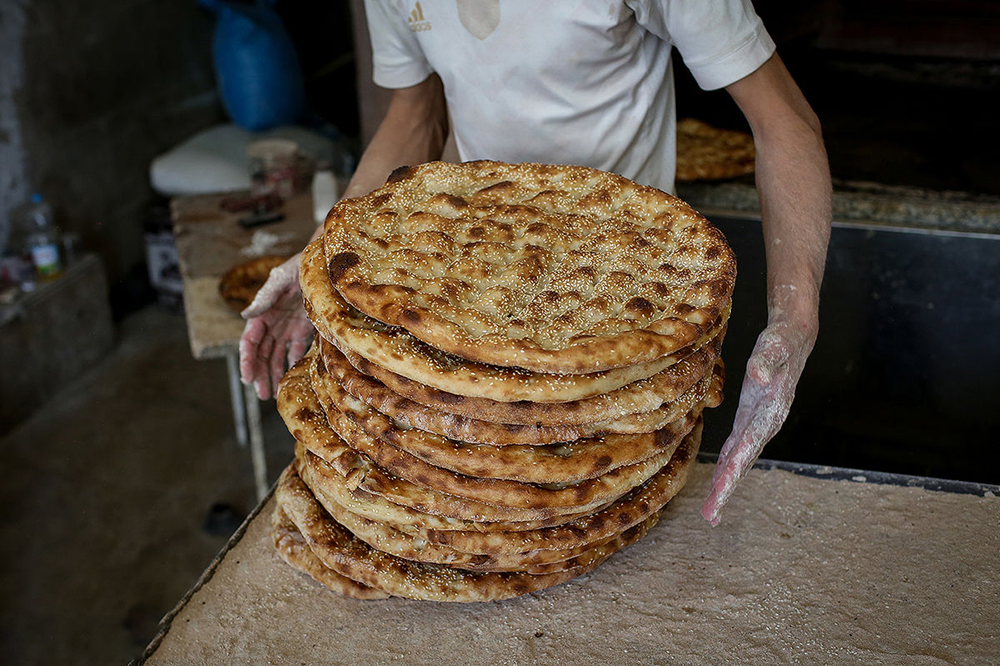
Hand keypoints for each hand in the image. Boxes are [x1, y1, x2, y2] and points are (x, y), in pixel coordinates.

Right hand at [238, 253, 313, 399]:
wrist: (320, 265)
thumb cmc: (297, 267)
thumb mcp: (280, 279)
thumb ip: (265, 298)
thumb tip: (245, 315)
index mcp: (262, 313)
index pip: (250, 341)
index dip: (247, 360)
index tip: (246, 378)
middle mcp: (272, 324)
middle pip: (262, 354)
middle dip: (260, 374)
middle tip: (261, 394)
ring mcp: (286, 328)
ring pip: (276, 356)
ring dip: (273, 374)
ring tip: (273, 394)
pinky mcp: (302, 330)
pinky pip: (296, 351)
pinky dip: (292, 364)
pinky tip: (292, 378)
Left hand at [702, 308, 817, 524]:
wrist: (794, 338)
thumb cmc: (782, 342)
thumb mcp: (773, 347)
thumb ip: (766, 362)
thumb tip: (759, 376)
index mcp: (769, 413)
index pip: (747, 448)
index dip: (733, 470)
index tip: (720, 491)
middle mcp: (765, 424)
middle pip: (743, 463)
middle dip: (727, 490)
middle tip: (710, 516)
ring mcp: (759, 423)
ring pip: (740, 460)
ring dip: (726, 484)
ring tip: (711, 510)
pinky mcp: (751, 417)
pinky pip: (737, 447)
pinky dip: (727, 465)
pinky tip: (718, 480)